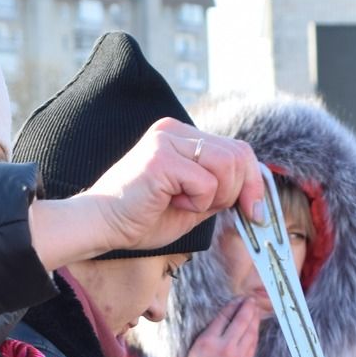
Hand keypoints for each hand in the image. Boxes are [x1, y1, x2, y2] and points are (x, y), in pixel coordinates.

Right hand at [29, 119, 267, 270]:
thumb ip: (220, 191)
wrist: (101, 226)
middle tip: (209, 210)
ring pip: (227, 166)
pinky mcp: (162, 157)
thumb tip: (254, 194)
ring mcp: (168, 140)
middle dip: (238, 191)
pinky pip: (206, 183)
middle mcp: (176, 130)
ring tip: (184, 204)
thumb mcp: (193, 204)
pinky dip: (197, 203)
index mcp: (182, 136)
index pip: (237, 149)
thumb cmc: (141, 219)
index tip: (254, 211)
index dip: (253, 182)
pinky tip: (169, 203)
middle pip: (239, 154)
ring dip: (215, 197)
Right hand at [185, 296, 262, 356]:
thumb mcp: (197, 348)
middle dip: (247, 308)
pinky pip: (253, 344)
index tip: (237, 300)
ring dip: (254, 319)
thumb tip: (225, 320)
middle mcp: (224, 347)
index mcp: (208, 341)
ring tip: (256, 310)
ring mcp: (237, 356)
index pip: (224, 317)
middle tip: (250, 300)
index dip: (232, 306)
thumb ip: (210, 334)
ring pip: (250, 332)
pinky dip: (255, 333)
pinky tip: (256, 327)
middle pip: (240, 321)